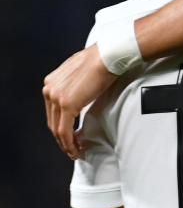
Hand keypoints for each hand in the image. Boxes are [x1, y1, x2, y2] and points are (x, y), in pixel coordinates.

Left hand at [43, 44, 116, 158]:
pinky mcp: (67, 105)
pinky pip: (64, 130)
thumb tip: (81, 93)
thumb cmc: (101, 60)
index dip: (59, 125)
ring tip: (75, 151)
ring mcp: (56, 98)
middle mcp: (49, 89)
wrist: (107, 56)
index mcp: (51, 82)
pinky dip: (69, 142)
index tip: (69, 135)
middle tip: (72, 147)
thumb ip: (75, 84)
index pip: (52, 111)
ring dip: (65, 143)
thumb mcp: (81, 72)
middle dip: (61, 138)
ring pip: (57, 128)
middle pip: (52, 121)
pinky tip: (76, 148)